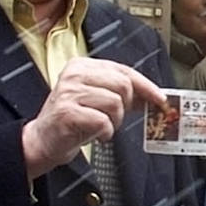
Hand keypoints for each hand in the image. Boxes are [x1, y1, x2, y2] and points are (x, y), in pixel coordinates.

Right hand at [21, 57, 165, 177]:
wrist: (44, 140)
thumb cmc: (75, 119)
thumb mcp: (100, 100)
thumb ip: (124, 94)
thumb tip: (154, 96)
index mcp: (83, 65)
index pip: (124, 70)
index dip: (146, 85)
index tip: (160, 99)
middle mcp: (74, 74)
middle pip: (123, 85)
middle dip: (127, 105)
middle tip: (115, 117)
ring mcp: (69, 92)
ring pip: (115, 103)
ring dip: (115, 121)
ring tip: (102, 125)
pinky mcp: (67, 112)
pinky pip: (103, 122)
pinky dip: (106, 132)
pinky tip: (95, 134)